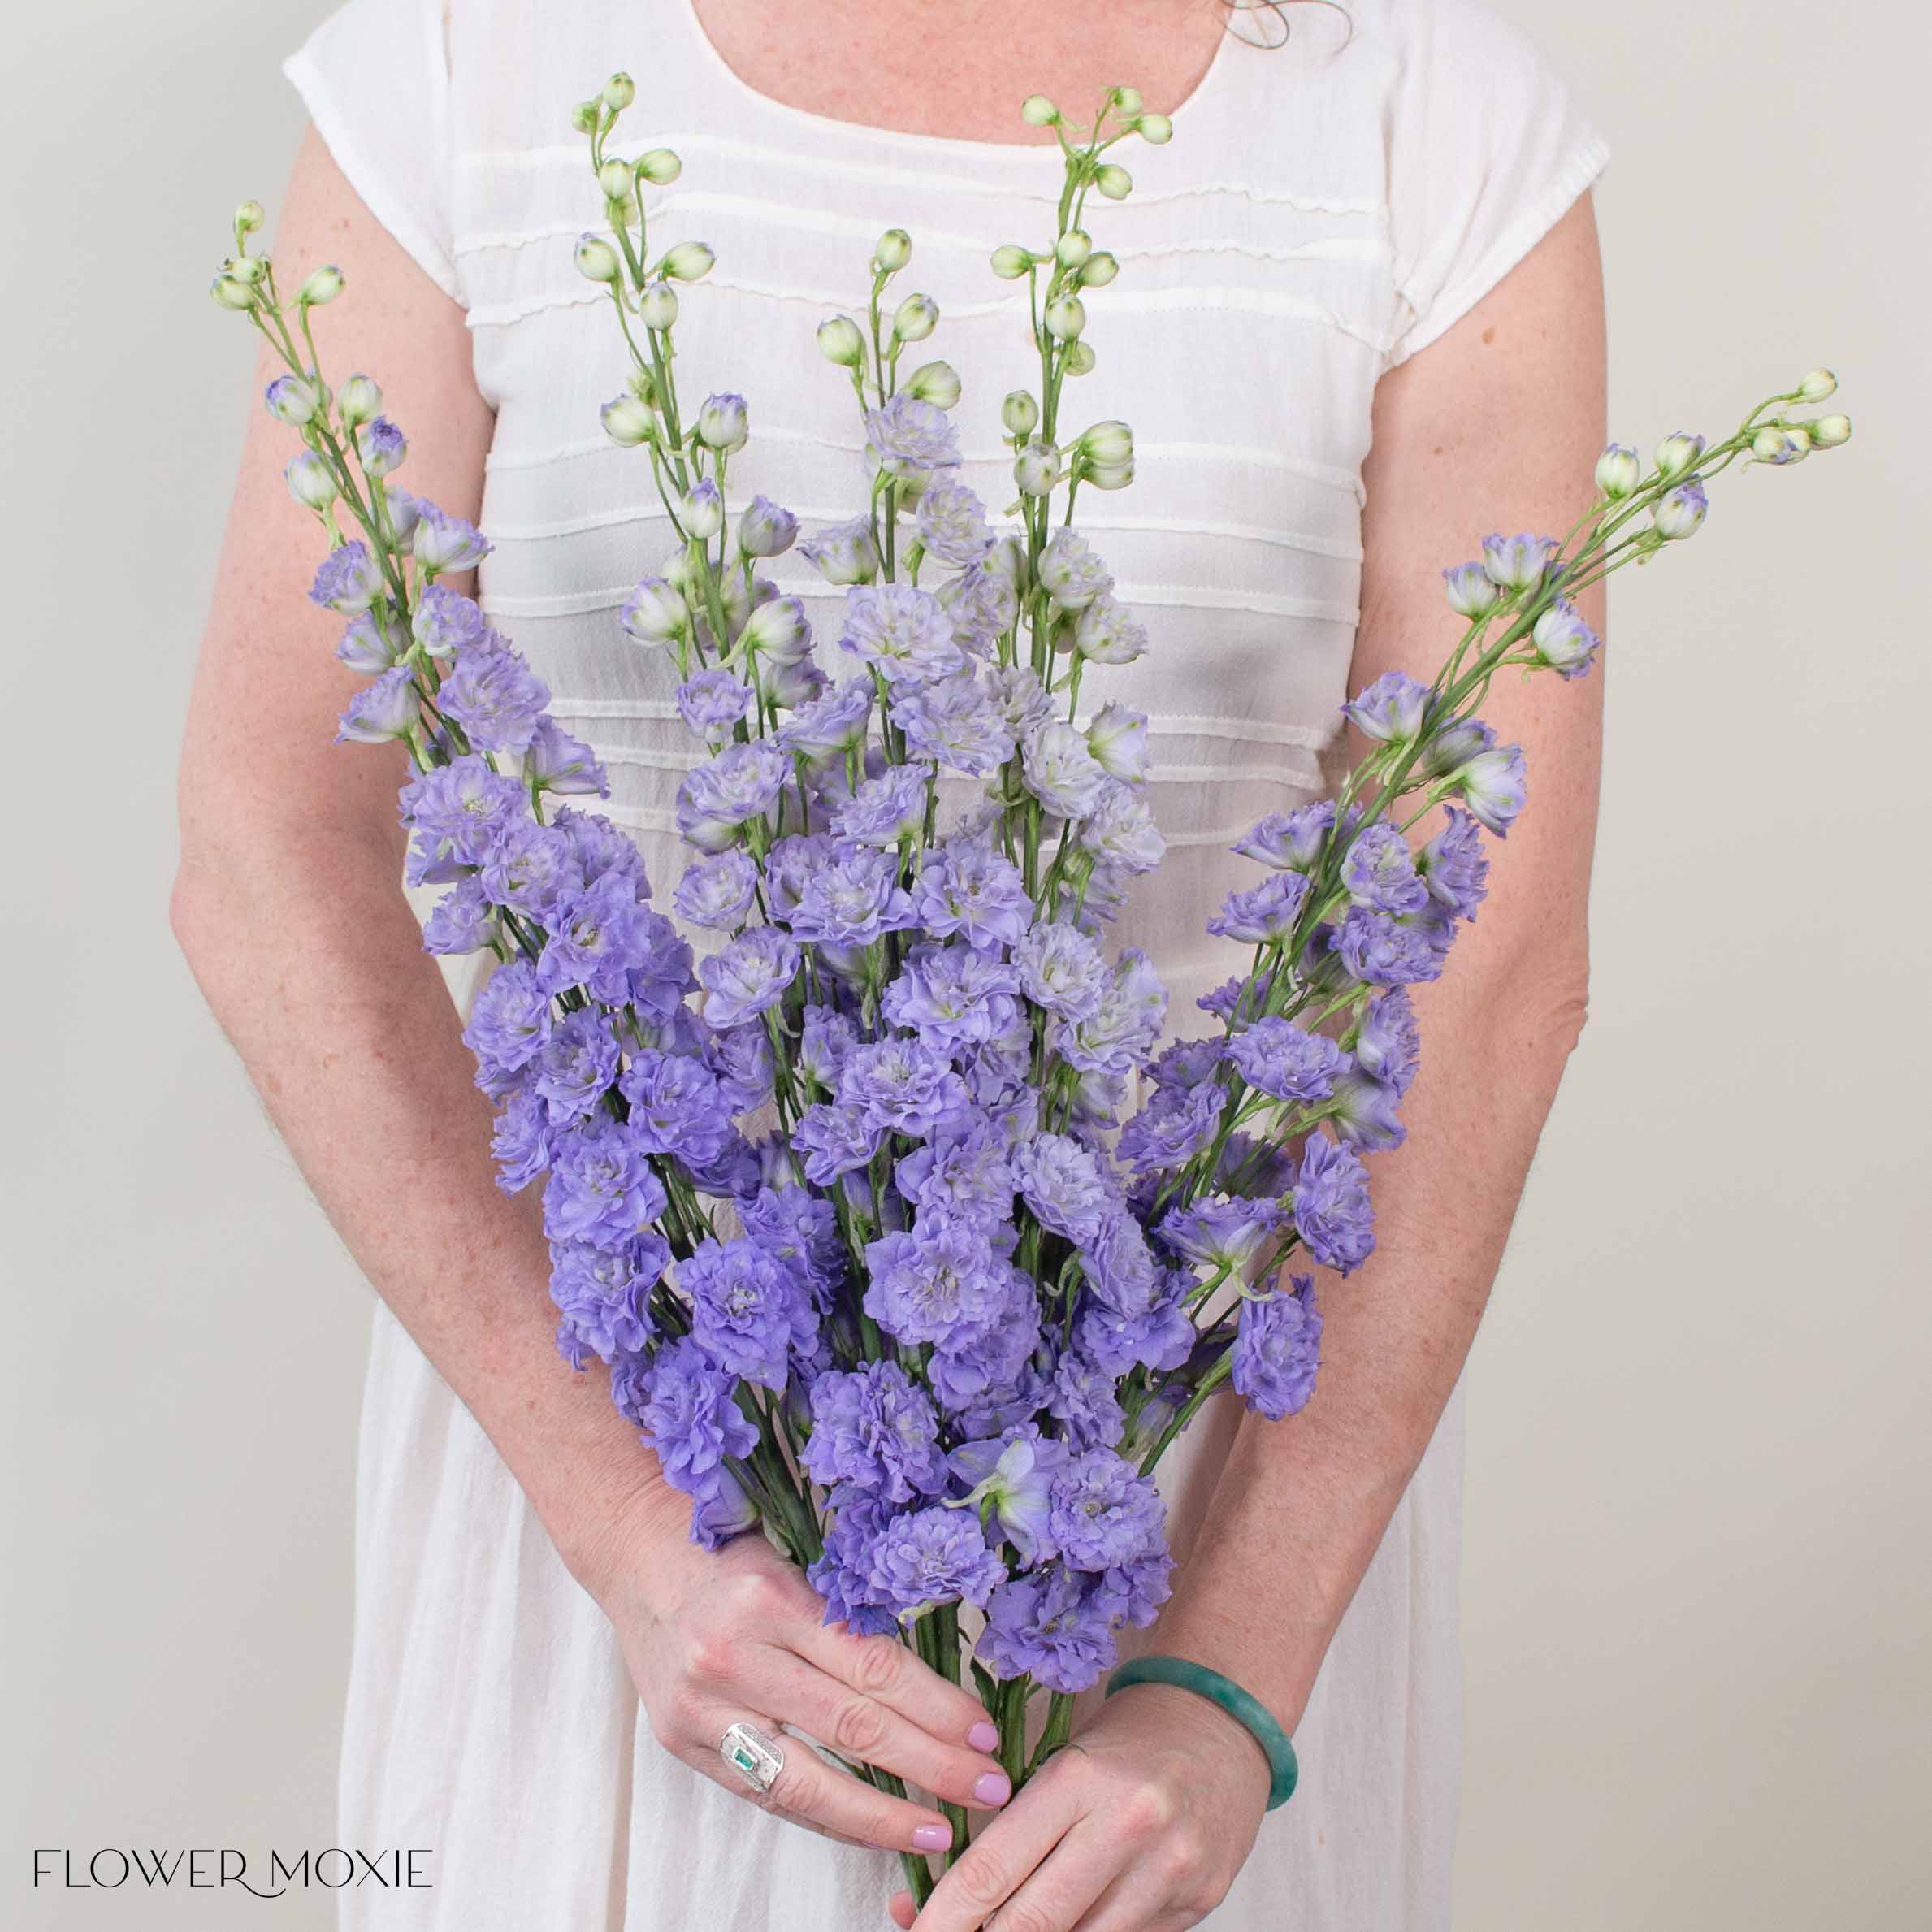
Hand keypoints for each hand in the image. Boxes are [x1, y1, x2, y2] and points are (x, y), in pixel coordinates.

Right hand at [588, 1511, 1012, 1855]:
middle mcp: (732, 1656)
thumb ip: (852, 1617)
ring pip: (807, 1782)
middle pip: (851, 1728)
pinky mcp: (684, 1742)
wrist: (636, 1551)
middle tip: (987, 1788)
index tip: (985, 1732)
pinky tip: (871, 1827)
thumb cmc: (729, 1548)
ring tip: (939, 1831)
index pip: (873, 1667)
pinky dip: (826, 1817)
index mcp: (770, 1598)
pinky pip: (767, 1795)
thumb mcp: (798, 1560)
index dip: (937, 1707)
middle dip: (930, 1765)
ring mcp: (702, 1708)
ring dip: (882, 1815)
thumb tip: (940, 1686)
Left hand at [886, 1683, 1269, 1930]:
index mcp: (1079, 1780)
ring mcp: (1169, 1870)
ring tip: (1004, 1927)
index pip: (995, 1867)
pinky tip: (1067, 1922)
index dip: (945, 1914)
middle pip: (1032, 1922)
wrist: (1222, 1723)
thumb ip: (1012, 1830)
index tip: (912, 1927)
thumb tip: (937, 1901)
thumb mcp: (1063, 1762)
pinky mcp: (1199, 1901)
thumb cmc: (1127, 1740)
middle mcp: (1127, 1826)